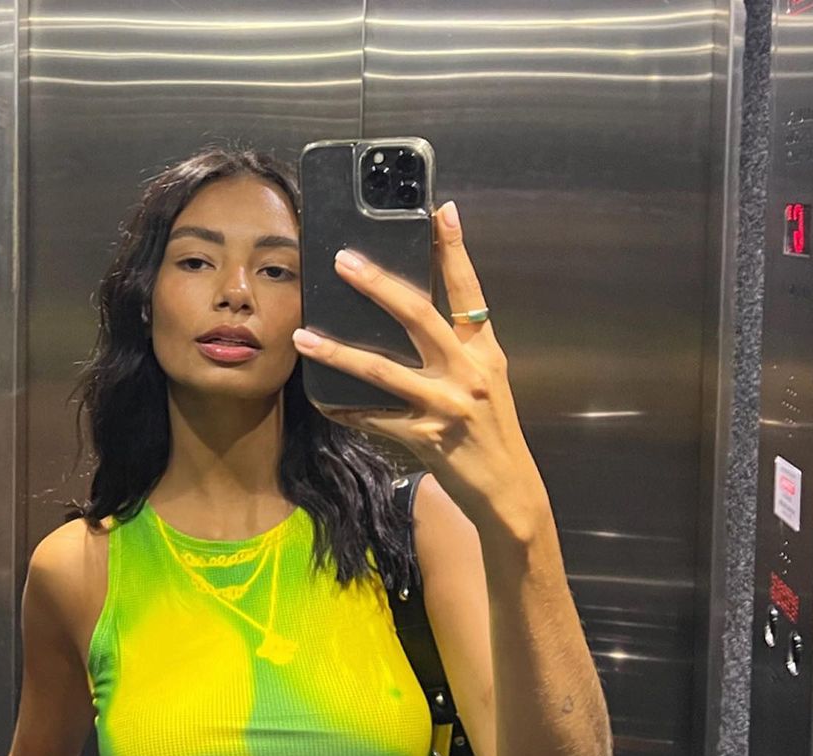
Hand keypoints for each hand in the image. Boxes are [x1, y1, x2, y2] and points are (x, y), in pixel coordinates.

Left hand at [291, 200, 549, 541]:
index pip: (468, 290)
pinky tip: (321, 400)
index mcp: (484, 352)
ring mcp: (445, 405)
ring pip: (383, 370)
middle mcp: (468, 372)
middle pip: (419, 316)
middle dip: (378, 285)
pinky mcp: (425, 438)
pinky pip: (374, 419)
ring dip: (339, 352)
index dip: (453, 249)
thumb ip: (461, 346)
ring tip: (304, 335)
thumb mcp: (487, 380)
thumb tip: (418, 311)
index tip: (437, 210)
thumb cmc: (491, 431)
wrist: (508, 488)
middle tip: (344, 260)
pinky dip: (345, 410)